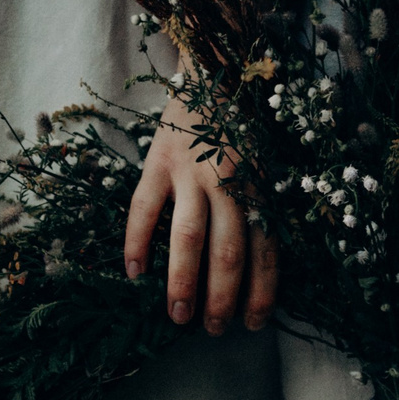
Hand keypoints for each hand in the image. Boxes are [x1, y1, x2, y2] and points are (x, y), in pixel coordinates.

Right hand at [122, 83, 278, 333]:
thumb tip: (255, 272)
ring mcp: (191, 171)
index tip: (253, 325)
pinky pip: (144, 208)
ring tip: (177, 315)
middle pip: (228, 252)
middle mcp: (229, 183)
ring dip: (182, 282)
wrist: (214, 70)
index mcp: (259, 188)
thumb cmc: (241, 131)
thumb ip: (258, 210)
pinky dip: (137, 243)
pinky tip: (134, 274)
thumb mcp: (263, 168)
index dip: (260, 292)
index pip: (264, 251)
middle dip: (220, 298)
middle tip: (210, 330)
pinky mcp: (158, 159)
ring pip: (188, 237)